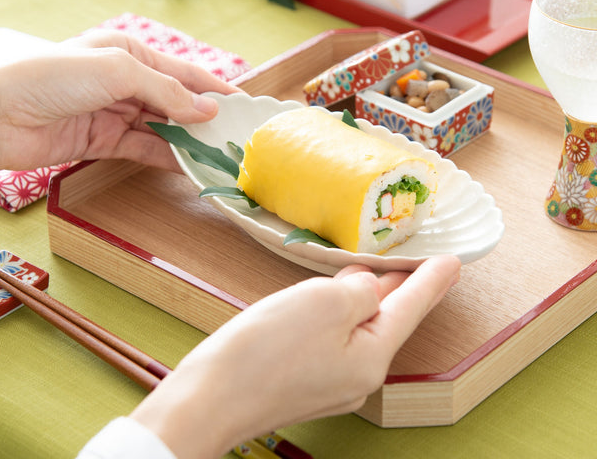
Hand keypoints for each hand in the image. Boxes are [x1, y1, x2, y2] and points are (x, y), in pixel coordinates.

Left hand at [0, 29, 239, 170]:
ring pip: (165, 128)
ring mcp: (115, 113)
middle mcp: (125, 81)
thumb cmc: (50, 77)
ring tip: (220, 156)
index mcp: (130, 53)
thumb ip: (166, 92)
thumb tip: (208, 110)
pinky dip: (168, 157)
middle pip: (177, 102)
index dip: (216, 89)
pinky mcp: (104, 141)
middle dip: (206, 118)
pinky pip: (145, 149)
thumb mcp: (117, 71)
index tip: (245, 106)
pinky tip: (190, 167)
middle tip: (237, 137)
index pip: (184, 72)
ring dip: (191, 141)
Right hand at [131, 254, 460, 458]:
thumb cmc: (266, 350)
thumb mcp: (324, 302)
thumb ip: (359, 291)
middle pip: (386, 320)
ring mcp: (329, 382)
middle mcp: (358, 375)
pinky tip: (330, 299)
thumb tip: (367, 290)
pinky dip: (338, 313)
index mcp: (371, 357)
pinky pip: (332, 338)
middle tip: (416, 262)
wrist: (207, 400)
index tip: (455, 262)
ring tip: (373, 272)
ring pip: (357, 327)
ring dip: (365, 298)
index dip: (433, 280)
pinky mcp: (302, 380)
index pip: (411, 308)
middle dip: (399, 288)